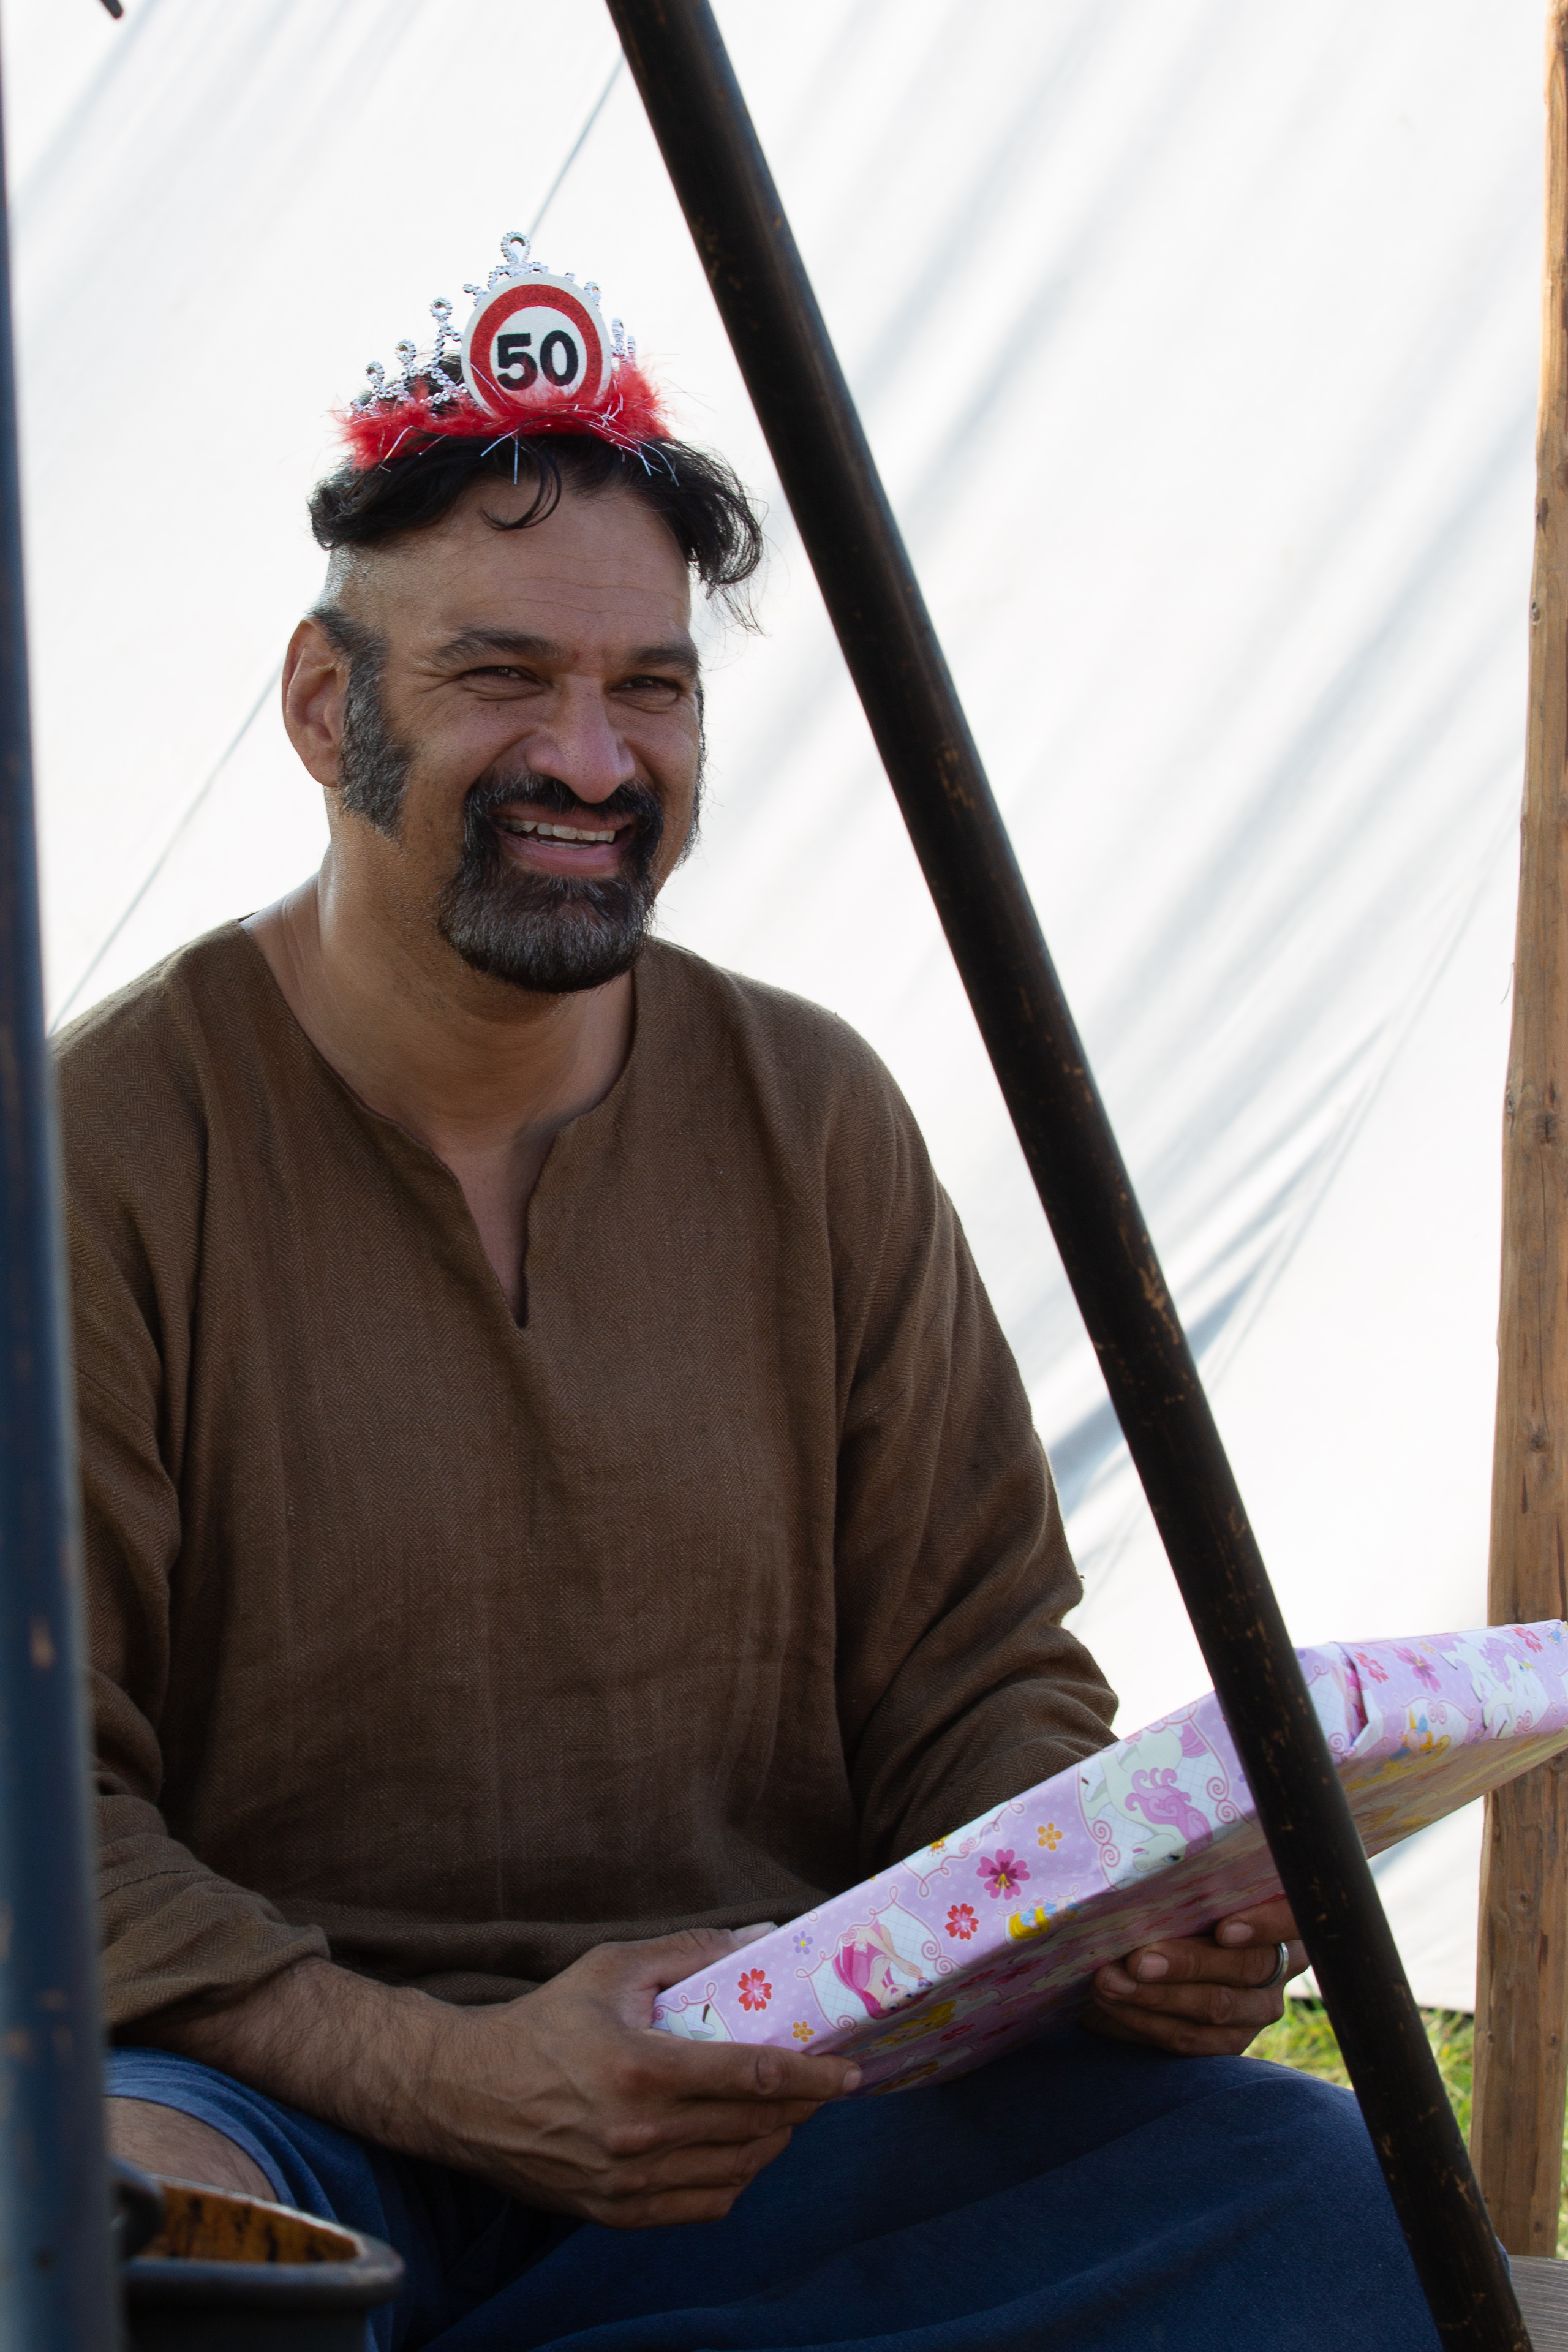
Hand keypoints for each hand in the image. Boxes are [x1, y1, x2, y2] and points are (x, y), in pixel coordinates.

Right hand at [421, 1927, 858, 2227]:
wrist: (468, 2093)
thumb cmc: (544, 2023)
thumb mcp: (613, 1968)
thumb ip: (689, 1952)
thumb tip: (759, 1935)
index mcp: (642, 2069)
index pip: (752, 2078)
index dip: (811, 2077)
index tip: (849, 2073)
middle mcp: (639, 2133)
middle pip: (753, 2127)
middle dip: (802, 2107)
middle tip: (823, 2086)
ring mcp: (628, 2180)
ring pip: (735, 2172)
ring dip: (774, 2145)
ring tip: (787, 2118)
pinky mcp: (614, 2212)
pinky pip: (701, 2207)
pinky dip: (734, 2183)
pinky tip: (741, 2155)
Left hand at [1081, 1898, 1305, 2057]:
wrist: (1165, 1950)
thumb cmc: (1182, 1896)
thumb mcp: (1197, 1883)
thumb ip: (1191, 1882)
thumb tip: (1147, 1872)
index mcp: (1284, 1915)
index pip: (1292, 1917)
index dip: (1266, 1925)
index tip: (1224, 1929)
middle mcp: (1281, 1964)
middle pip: (1246, 1968)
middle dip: (1187, 1965)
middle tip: (1138, 1960)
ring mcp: (1259, 2007)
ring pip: (1215, 2007)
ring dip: (1155, 1997)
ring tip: (1108, 1982)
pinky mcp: (1230, 2040)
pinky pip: (1191, 2039)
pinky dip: (1145, 2022)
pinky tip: (1110, 2005)